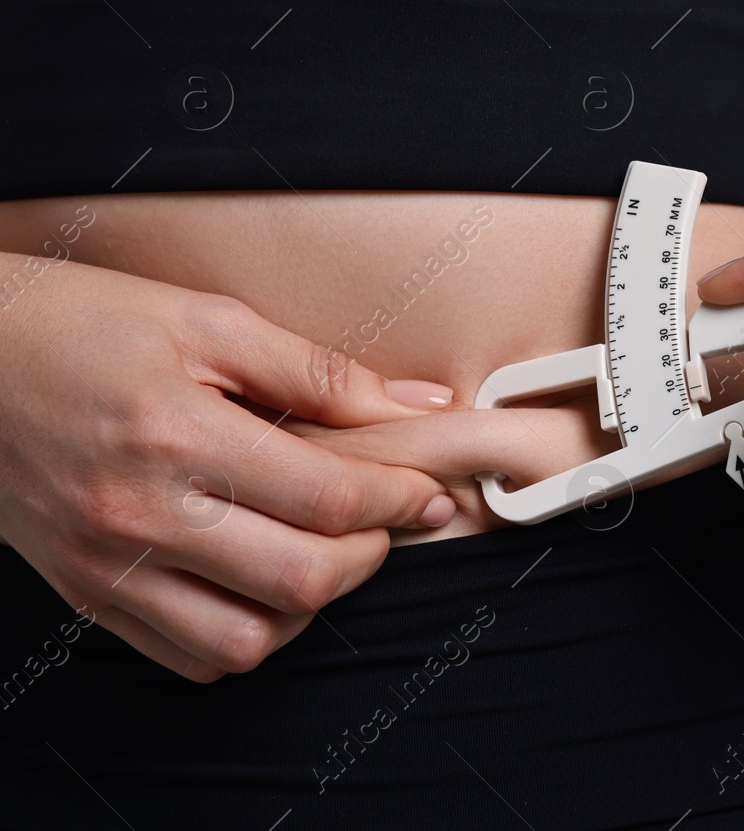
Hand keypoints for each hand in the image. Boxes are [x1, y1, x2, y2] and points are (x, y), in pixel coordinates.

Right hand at [0, 254, 458, 679]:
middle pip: (301, 578)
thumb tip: (417, 404)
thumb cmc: (84, 325)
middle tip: (385, 518)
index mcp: (176, 434)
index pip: (327, 498)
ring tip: (323, 550)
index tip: (427, 489)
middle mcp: (139, 514)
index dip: (400, 499)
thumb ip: (318, 372)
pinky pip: (190, 656)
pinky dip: (248, 634)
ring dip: (311, 605)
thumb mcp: (207, 320)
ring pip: (249, 640)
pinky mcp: (87, 594)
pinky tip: (263, 581)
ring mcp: (107, 566)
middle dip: (372, 553)